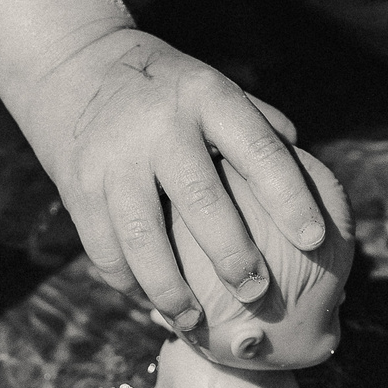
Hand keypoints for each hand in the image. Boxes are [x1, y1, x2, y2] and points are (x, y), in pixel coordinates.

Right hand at [13, 27, 328, 323]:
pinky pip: (105, 250)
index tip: (315, 241)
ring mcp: (113, 159)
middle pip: (201, 200)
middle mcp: (159, 127)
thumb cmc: (165, 90)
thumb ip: (259, 125)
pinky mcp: (77, 189)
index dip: (290, 198)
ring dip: (171, 289)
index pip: (258, 151)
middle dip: (232, 255)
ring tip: (195, 321)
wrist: (72, 66)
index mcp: (206, 97)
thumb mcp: (212, 87)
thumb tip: (310, 175)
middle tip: (258, 294)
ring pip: (143, 238)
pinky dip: (129, 283)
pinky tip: (151, 303)